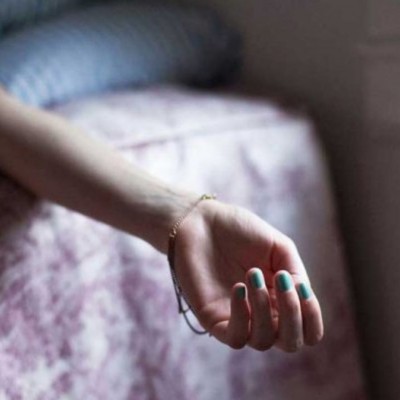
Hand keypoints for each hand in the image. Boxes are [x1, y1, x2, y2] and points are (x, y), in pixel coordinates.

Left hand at [174, 199, 323, 350]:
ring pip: (264, 341)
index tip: (300, 287)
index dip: (312, 317)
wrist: (202, 222)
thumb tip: (302, 297)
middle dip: (292, 315)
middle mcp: (262, 314)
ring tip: (251, 274)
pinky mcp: (213, 318)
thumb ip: (296, 272)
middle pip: (291, 343)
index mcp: (281, 298)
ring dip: (264, 308)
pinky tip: (238, 287)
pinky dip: (242, 316)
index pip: (307, 330)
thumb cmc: (240, 230)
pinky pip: (235, 338)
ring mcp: (238, 318)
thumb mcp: (278, 246)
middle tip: (280, 279)